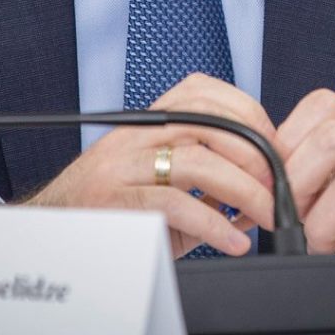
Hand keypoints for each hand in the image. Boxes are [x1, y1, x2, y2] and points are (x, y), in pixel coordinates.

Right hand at [23, 73, 277, 258]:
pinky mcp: (117, 201)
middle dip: (255, 155)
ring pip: (197, 161)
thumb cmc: (114, 208)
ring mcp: (123, 165)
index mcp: (147, 122)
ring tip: (265, 216)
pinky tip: (233, 241)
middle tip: (277, 187)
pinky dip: (214, 225)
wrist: (57, 234)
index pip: (204, 92)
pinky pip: (175, 205)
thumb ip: (206, 180)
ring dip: (243, 190)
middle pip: (209, 123)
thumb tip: (260, 189)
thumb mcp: (161, 182)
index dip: (249, 114)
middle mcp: (135, 135)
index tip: (274, 147)